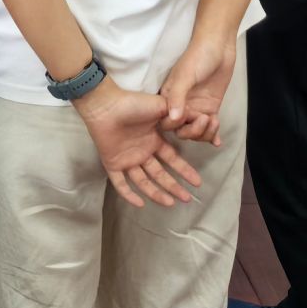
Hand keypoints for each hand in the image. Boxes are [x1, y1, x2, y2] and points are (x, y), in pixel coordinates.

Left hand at [74, 79, 204, 206]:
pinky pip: (120, 183)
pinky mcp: (112, 163)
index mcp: (153, 140)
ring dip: (156, 193)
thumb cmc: (133, 103)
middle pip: (160, 174)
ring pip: (143, 181)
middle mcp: (142, 152)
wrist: (107, 105)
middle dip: (174, 186)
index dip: (184, 171)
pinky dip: (129, 194)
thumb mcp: (161, 106)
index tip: (197, 182)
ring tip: (170, 203)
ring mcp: (127, 159)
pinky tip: (140, 203)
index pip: (172, 160)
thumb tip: (199, 119)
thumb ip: (178, 114)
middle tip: (187, 198)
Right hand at [158, 35, 235, 145]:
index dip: (175, 124)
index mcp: (168, 97)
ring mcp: (196, 108)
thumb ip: (178, 97)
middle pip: (181, 130)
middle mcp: (180, 105)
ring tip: (214, 122)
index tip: (187, 117)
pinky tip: (217, 141)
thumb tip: (173, 118)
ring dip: (204, 133)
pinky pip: (208, 127)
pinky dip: (212, 136)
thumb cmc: (198, 57)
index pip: (166, 120)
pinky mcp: (210, 108)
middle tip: (204, 119)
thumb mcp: (185, 75)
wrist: (219, 46)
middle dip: (192, 131)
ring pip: (195, 131)